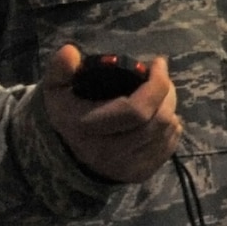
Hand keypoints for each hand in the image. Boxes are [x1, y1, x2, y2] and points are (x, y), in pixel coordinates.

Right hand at [41, 44, 181, 183]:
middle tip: (161, 77)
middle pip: (158, 120)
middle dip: (167, 93)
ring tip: (161, 94)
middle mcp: (109, 152)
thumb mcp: (55, 90)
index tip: (157, 63)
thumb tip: (70, 51)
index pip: (137, 110)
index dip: (156, 84)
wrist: (68, 157)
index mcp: (89, 129)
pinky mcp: (140, 173)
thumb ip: (59, 70)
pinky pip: (169, 146)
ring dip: (171, 108)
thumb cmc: (68, 114)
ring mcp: (127, 166)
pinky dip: (171, 127)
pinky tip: (160, 116)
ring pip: (167, 132)